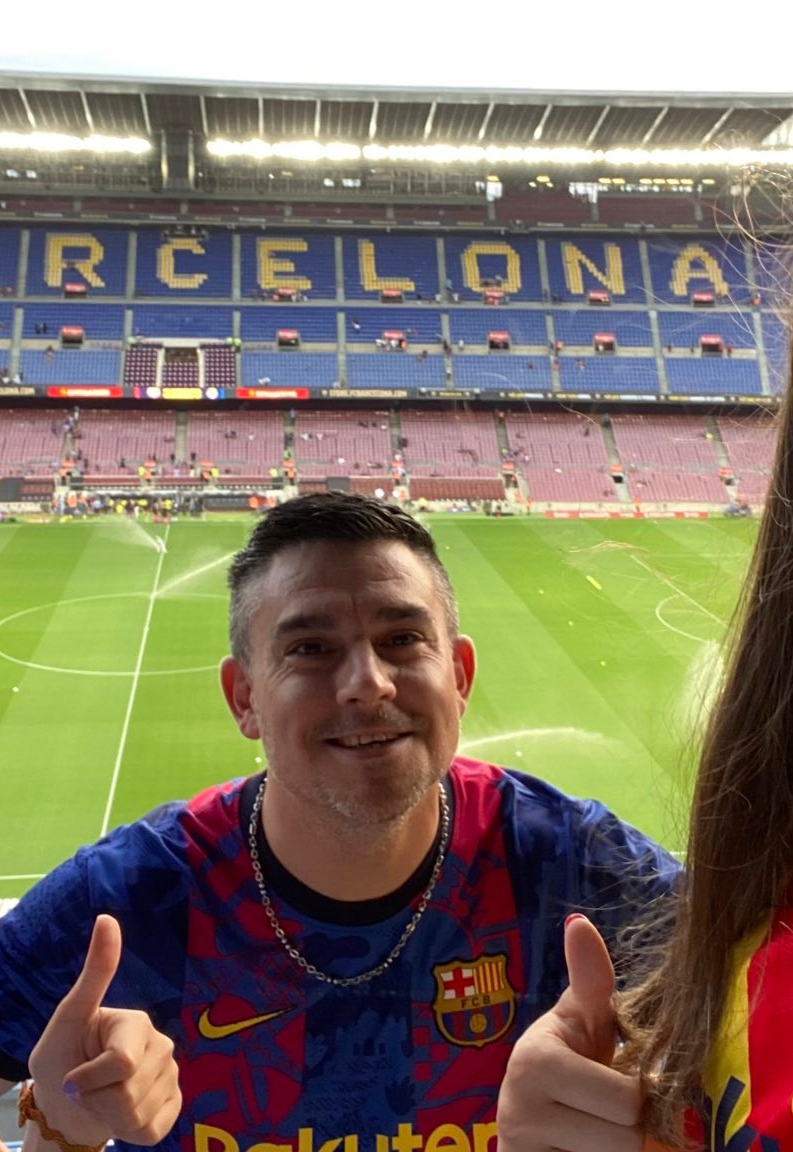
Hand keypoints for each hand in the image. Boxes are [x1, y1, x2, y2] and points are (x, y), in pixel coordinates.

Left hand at [28, 915, 180, 1147]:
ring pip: (139, 1114)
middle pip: (130, 1091)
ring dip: (108, 1118)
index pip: (122, 1064)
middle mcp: (162, 1045)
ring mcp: (172, 1076)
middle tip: (86, 1090)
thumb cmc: (62, 1058)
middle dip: (97, 1100)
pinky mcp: (175, 1105)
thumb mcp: (67, 1018)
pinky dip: (128, 1132)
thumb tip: (106, 916)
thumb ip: (94, 973)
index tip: (70, 1078)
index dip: (89, 1080)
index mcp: (137, 1023)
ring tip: (100, 1102)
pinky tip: (120, 1115)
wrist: (65, 1108)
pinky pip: (153, 1129)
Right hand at [496, 914, 642, 1151]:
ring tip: (590, 1138)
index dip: (635, 1097)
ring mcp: (520, 1150)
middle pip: (625, 1140)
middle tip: (604, 1116)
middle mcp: (519, 1110)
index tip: (616, 1086)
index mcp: (537, 1061)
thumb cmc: (565, 1064)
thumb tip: (579, 922)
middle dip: (625, 1131)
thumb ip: (589, 978)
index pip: (627, 1100)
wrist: (527, 1124)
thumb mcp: (579, 1021)